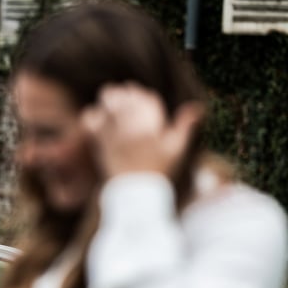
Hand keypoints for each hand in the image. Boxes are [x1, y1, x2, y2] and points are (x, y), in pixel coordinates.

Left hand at [81, 83, 203, 178]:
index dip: (142, 95)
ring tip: (111, 107)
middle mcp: (132, 126)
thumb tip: (197, 106)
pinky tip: (98, 120)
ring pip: (108, 100)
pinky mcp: (99, 140)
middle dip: (125, 94)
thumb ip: (185, 126)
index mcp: (151, 126)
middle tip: (124, 100)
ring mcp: (114, 132)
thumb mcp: (176, 150)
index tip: (140, 97)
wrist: (134, 193)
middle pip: (125, 95)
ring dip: (109, 100)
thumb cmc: (158, 171)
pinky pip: (91, 117)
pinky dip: (93, 114)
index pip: (146, 97)